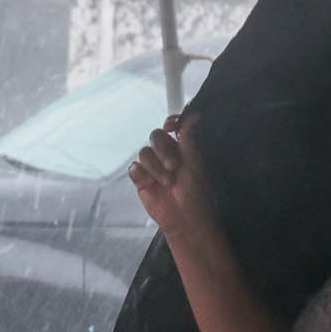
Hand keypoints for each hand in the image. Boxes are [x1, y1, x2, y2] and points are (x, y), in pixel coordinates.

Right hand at [126, 114, 214, 239]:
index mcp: (180, 146)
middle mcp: (165, 153)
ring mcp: (152, 166)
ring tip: (167, 182)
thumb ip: (189, 137)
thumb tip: (195, 115)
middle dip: (163, 149)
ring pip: (144, 152)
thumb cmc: (195, 190)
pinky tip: (151, 183)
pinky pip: (134, 168)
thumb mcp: (195, 161)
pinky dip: (143, 175)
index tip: (171, 126)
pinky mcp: (141, 179)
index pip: (170, 126)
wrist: (185, 216)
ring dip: (155, 167)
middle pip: (155, 136)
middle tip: (173, 166)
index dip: (169, 123)